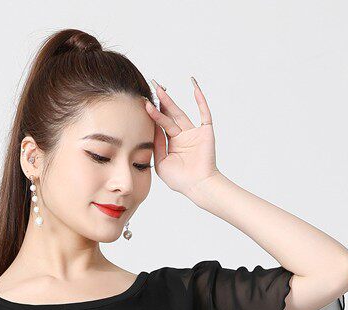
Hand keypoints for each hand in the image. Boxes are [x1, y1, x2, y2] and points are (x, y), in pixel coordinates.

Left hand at [144, 77, 220, 197]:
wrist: (197, 185)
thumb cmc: (179, 179)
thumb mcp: (161, 162)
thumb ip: (157, 145)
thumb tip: (151, 129)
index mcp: (171, 143)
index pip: (159, 124)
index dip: (152, 114)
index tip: (143, 102)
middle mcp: (181, 135)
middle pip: (169, 114)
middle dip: (160, 101)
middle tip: (152, 86)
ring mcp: (193, 132)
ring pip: (179, 113)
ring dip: (170, 101)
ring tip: (160, 88)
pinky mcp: (205, 131)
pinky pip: (203, 112)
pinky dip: (200, 99)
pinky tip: (193, 86)